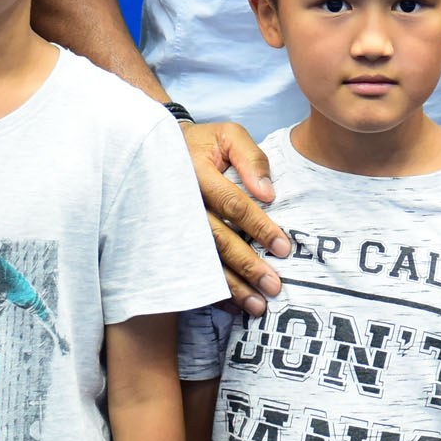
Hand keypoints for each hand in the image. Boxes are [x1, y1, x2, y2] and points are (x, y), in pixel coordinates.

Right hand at [185, 120, 290, 313]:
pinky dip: (211, 289)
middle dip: (247, 264)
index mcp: (196, 173)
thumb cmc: (203, 145)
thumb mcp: (227, 135)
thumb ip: (251, 158)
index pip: (232, 204)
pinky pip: (190, 268)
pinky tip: (231, 305)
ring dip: (230, 285)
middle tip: (273, 285)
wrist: (157, 152)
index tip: (283, 247)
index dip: (258, 226)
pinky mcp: (169, 240)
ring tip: (257, 304)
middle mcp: (182, 202)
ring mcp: (173, 224)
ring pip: (204, 259)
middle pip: (217, 238)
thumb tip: (268, 193)